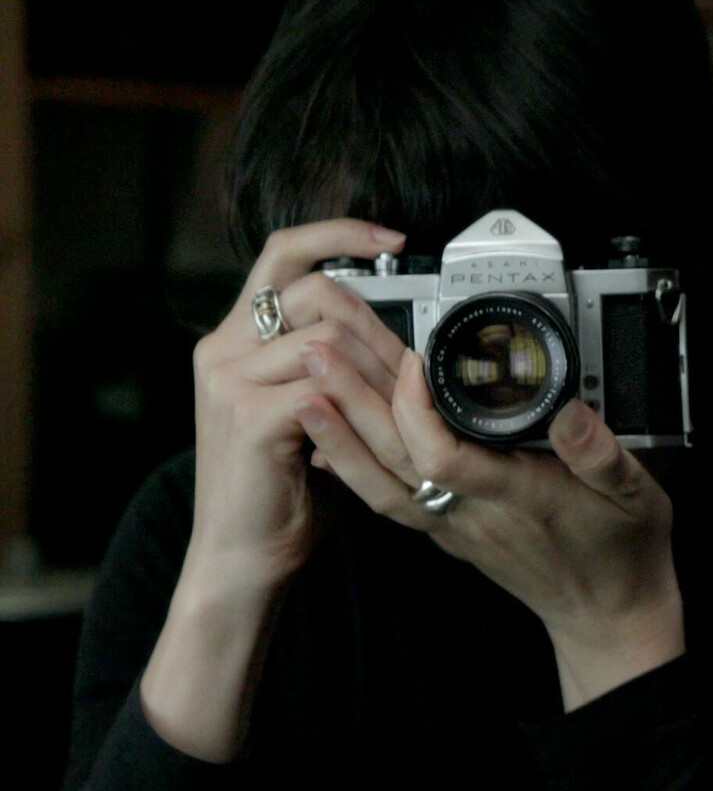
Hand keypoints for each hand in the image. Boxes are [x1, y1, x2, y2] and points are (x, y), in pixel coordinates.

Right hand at [142, 219, 407, 759]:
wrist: (244, 556)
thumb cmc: (285, 488)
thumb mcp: (310, 411)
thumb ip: (333, 367)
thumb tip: (394, 337)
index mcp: (235, 338)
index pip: (283, 255)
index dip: (338, 234)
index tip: (394, 239)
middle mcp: (222, 348)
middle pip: (320, 293)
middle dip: (381, 327)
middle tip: (412, 368)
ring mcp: (228, 380)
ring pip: (330, 340)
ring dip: (382, 373)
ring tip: (399, 410)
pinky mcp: (247, 416)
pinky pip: (326, 389)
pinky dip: (366, 407)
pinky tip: (380, 431)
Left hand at [296, 346, 683, 709]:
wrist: (608, 616)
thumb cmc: (622, 552)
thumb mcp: (635, 496)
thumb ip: (601, 454)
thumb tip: (570, 412)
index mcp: (515, 496)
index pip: (444, 455)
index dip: (417, 407)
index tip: (412, 358)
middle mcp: (472, 513)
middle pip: (395, 458)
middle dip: (352, 402)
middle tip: (316, 349)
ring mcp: (453, 525)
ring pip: (381, 480)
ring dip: (338, 432)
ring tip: (303, 386)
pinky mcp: (447, 530)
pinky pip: (387, 497)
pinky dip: (351, 466)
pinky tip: (327, 438)